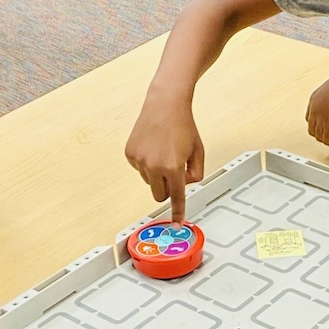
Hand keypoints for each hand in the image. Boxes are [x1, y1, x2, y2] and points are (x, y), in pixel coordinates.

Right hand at [125, 96, 204, 223]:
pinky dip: (147, 163)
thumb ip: (196, 173)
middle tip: (174, 171)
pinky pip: (140, 169)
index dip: (178, 212)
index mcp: (173, 167)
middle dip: (168, 188)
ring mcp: (139, 161)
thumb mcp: (199, 151)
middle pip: (160, 195)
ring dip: (157, 174)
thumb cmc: (183, 125)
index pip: (177, 197)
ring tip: (164, 152)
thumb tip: (185, 184)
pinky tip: (153, 147)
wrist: (165, 104)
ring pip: (150, 182)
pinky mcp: (130, 154)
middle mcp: (154, 166)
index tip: (177, 223)